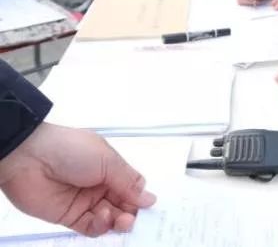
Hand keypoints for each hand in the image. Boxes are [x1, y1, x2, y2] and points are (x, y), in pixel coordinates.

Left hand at [0, 123, 155, 236]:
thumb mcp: (108, 160)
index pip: (132, 188)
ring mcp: (85, 201)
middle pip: (123, 205)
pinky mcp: (70, 217)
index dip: (140, 198)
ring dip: (118, 221)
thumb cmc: (70, 149)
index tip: (149, 207)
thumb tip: (149, 198)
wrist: (29, 158)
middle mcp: (99, 185)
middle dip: (132, 213)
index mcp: (111, 168)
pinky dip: (100, 226)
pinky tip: (102, 218)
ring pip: (109, 219)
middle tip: (135, 218)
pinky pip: (91, 228)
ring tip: (120, 219)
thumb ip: (129, 182)